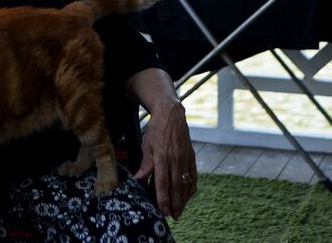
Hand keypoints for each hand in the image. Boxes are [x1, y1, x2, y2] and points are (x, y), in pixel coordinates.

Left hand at [134, 100, 196, 219]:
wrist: (171, 114)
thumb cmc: (156, 129)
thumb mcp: (146, 145)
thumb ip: (145, 163)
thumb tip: (138, 178)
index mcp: (162, 156)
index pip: (163, 182)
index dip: (163, 198)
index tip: (163, 210)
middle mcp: (176, 159)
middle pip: (176, 186)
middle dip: (175, 203)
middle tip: (173, 216)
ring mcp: (185, 158)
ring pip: (186, 183)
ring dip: (184, 198)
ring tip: (180, 210)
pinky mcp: (191, 156)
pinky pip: (193, 175)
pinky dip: (191, 186)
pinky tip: (188, 195)